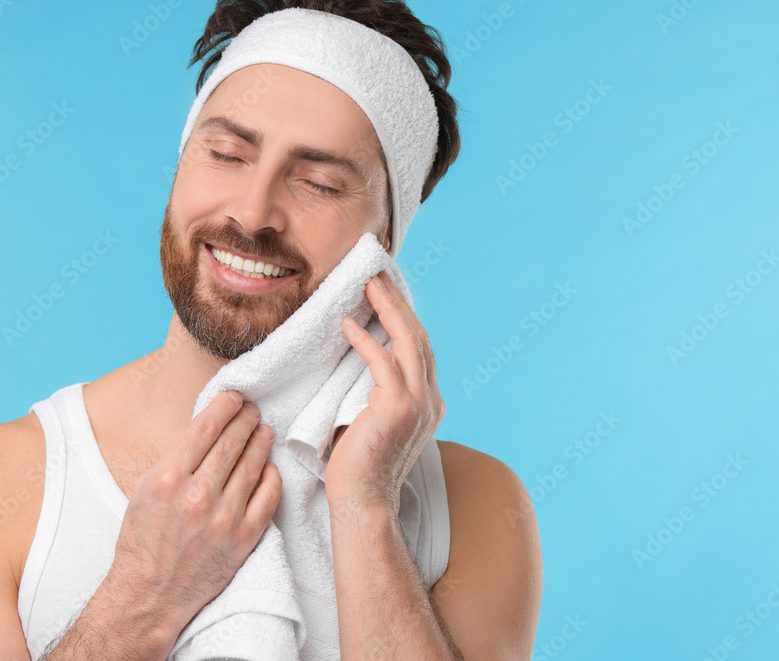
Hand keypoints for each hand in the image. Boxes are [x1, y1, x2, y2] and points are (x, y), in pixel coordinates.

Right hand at [105, 390, 281, 636]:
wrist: (150, 594)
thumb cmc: (143, 540)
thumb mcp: (146, 489)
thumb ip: (177, 459)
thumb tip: (208, 429)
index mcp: (168, 478)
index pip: (205, 427)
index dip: (224, 406)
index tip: (234, 397)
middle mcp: (197, 495)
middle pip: (232, 442)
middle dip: (246, 418)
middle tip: (253, 409)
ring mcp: (224, 518)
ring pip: (253, 464)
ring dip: (261, 441)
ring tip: (264, 429)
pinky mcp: (244, 538)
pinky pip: (268, 496)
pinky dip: (272, 476)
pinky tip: (270, 466)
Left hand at [326, 269, 445, 510]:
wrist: (363, 503)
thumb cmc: (359, 468)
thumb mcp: (373, 423)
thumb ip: (376, 395)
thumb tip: (359, 365)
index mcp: (428, 404)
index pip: (419, 349)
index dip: (403, 318)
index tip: (385, 293)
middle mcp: (430, 400)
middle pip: (417, 337)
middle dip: (397, 303)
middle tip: (376, 276)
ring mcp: (418, 404)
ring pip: (406, 342)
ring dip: (385, 309)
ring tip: (367, 286)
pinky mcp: (397, 408)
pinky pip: (381, 362)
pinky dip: (364, 341)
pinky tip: (348, 325)